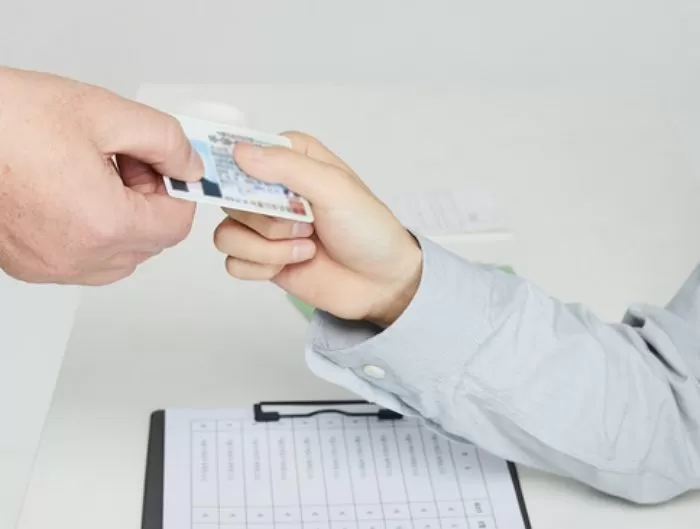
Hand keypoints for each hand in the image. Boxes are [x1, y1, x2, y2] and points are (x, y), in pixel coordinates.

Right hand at [0, 68, 202, 284]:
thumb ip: (164, 141)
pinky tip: (70, 190)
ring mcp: (50, 265)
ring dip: (123, 219)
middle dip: (149, 201)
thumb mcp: (102, 112)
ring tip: (93, 172)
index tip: (166, 168)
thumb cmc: (5, 120)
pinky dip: (92, 231)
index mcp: (103, 223)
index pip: (175, 225)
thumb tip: (190, 166)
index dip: (178, 192)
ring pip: (119, 256)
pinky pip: (84, 259)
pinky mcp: (29, 265)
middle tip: (124, 160)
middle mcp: (77, 255)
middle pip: (149, 242)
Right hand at [213, 133, 421, 326]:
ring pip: (226, 234)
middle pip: (229, 199)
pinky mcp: (262, 259)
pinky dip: (262, 267)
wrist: (382, 282)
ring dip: (266, 248)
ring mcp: (265, 227)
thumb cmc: (368, 229)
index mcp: (291, 159)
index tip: (253, 190)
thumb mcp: (335, 187)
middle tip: (305, 226)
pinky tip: (294, 264)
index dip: (239, 171)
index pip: (241, 152)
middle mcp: (272, 190)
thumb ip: (288, 166)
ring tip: (305, 248)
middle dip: (266, 220)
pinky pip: (233, 263)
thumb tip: (239, 152)